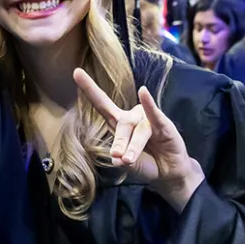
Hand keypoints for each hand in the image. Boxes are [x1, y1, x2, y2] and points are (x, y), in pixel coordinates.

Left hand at [74, 68, 202, 211]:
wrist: (168, 171)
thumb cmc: (146, 163)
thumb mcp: (131, 165)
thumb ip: (124, 161)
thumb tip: (116, 158)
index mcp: (119, 123)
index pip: (102, 103)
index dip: (89, 88)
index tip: (76, 72)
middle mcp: (132, 118)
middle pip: (121, 124)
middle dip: (120, 142)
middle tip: (119, 156)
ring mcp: (148, 120)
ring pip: (138, 130)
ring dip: (134, 146)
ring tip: (130, 159)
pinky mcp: (164, 125)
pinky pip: (155, 114)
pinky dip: (149, 105)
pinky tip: (143, 92)